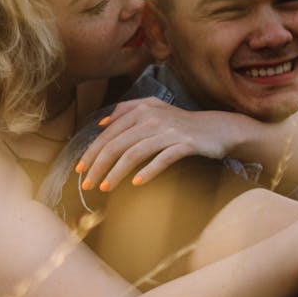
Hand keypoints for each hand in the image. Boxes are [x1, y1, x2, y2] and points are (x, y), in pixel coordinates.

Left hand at [75, 98, 245, 191]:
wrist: (217, 128)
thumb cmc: (181, 123)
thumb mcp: (154, 109)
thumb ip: (127, 110)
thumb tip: (101, 124)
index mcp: (141, 110)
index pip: (109, 133)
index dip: (92, 151)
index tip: (80, 169)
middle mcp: (152, 117)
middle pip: (117, 143)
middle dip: (99, 165)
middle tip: (87, 183)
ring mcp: (169, 130)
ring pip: (135, 152)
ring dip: (117, 172)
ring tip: (105, 187)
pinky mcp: (185, 143)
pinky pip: (162, 158)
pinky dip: (148, 171)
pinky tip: (137, 183)